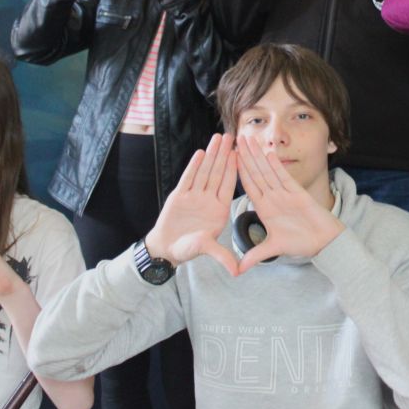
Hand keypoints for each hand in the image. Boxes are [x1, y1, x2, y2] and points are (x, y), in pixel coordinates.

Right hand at [145, 134, 238, 274]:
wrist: (166, 248)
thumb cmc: (187, 249)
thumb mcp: (206, 250)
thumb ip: (221, 256)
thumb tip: (237, 271)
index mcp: (219, 210)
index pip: (229, 186)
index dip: (235, 170)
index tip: (242, 155)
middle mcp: (208, 200)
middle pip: (218, 173)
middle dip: (225, 155)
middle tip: (233, 137)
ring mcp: (194, 196)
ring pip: (205, 172)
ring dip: (212, 155)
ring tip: (218, 138)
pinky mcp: (180, 195)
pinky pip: (189, 178)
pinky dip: (195, 165)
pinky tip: (201, 152)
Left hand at [235, 137, 343, 272]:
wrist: (324, 242)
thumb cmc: (301, 244)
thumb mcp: (273, 249)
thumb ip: (255, 255)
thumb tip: (239, 270)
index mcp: (264, 208)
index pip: (248, 186)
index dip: (238, 172)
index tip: (227, 158)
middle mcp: (273, 198)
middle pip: (255, 173)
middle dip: (245, 156)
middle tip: (236, 139)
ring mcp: (285, 194)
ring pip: (268, 171)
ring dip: (257, 156)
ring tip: (248, 140)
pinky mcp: (298, 193)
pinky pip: (284, 177)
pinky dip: (276, 166)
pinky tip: (268, 153)